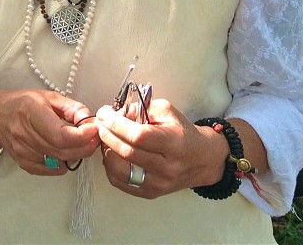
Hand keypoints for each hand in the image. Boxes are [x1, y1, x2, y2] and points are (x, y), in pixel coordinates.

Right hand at [0, 89, 99, 175]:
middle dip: (85, 146)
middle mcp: (24, 134)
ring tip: (82, 143)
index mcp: (30, 112)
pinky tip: (66, 152)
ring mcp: (23, 151)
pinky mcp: (24, 163)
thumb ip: (71, 107)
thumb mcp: (48, 96)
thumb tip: (89, 120)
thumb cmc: (22, 103)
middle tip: (95, 138)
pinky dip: (64, 163)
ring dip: (77, 154)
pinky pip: (51, 170)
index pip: (61, 135)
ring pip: (59, 161)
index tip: (94, 129)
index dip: (82, 136)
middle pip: (63, 151)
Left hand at [95, 98, 226, 197]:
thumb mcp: (166, 112)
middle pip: (127, 152)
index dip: (116, 124)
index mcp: (174, 143)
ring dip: (106, 152)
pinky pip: (121, 182)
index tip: (104, 113)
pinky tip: (112, 154)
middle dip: (107, 134)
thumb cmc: (182, 132)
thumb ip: (141, 109)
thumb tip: (116, 113)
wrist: (202, 159)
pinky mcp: (151, 193)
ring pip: (120, 171)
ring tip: (105, 139)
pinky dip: (110, 167)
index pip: (138, 136)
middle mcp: (167, 167)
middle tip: (100, 123)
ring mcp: (159, 183)